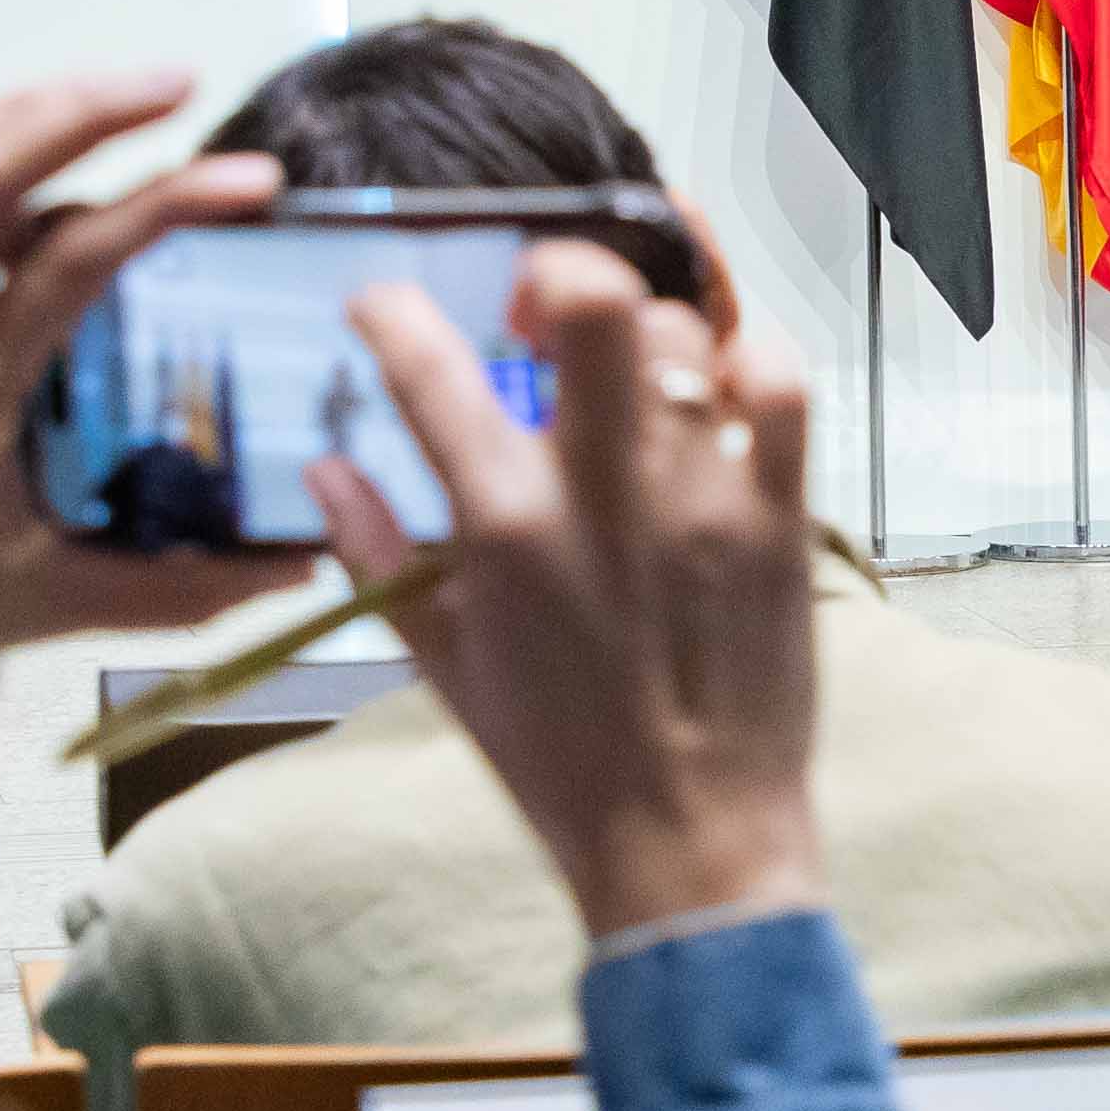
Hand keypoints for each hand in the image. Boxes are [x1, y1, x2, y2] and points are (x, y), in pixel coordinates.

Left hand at [0, 71, 316, 646]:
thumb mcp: (52, 604)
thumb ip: (178, 588)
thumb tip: (303, 564)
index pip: (72, 262)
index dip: (168, 203)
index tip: (251, 180)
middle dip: (87, 110)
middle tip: (176, 84)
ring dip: (19, 114)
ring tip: (104, 93)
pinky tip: (4, 143)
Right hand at [318, 228, 825, 939]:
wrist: (691, 843)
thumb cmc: (558, 762)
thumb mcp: (443, 662)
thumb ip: (379, 554)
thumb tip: (325, 466)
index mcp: (505, 529)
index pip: (430, 373)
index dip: (391, 313)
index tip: (385, 304)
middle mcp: (605, 493)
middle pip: (592, 302)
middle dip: (556, 267)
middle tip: (539, 304)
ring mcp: (705, 497)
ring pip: (685, 334)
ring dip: (647, 331)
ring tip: (631, 369)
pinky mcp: (782, 518)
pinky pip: (784, 386)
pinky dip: (755, 362)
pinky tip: (724, 383)